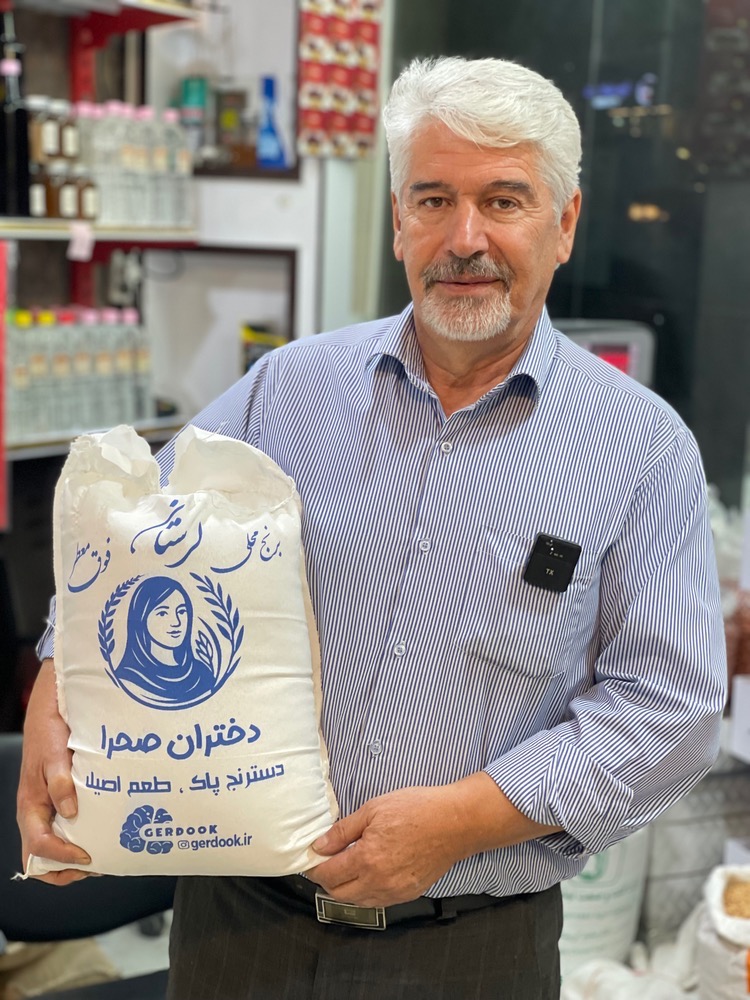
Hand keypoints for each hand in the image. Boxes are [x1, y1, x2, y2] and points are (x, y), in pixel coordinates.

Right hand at [16, 659, 90, 883]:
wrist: (50, 711)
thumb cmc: (49, 732)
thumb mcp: (54, 753)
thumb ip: (60, 780)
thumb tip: (70, 810)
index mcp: (30, 806)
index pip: (38, 847)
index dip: (62, 857)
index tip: (88, 855)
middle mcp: (36, 813)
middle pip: (39, 858)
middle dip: (63, 870)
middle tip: (93, 866)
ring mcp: (46, 809)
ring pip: (51, 848)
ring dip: (71, 859)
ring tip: (100, 856)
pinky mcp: (57, 802)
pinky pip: (62, 830)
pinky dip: (77, 840)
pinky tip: (99, 834)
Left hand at [308, 783, 480, 907]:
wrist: (454, 822)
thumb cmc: (416, 809)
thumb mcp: (373, 809)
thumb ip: (343, 831)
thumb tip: (319, 846)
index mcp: (366, 859)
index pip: (328, 875)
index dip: (314, 868)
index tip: (310, 859)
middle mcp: (378, 882)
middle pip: (338, 894)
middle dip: (327, 880)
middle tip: (325, 863)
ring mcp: (395, 892)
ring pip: (358, 902)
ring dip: (346, 889)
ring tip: (345, 868)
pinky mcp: (408, 894)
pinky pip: (378, 901)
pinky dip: (366, 893)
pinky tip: (368, 874)